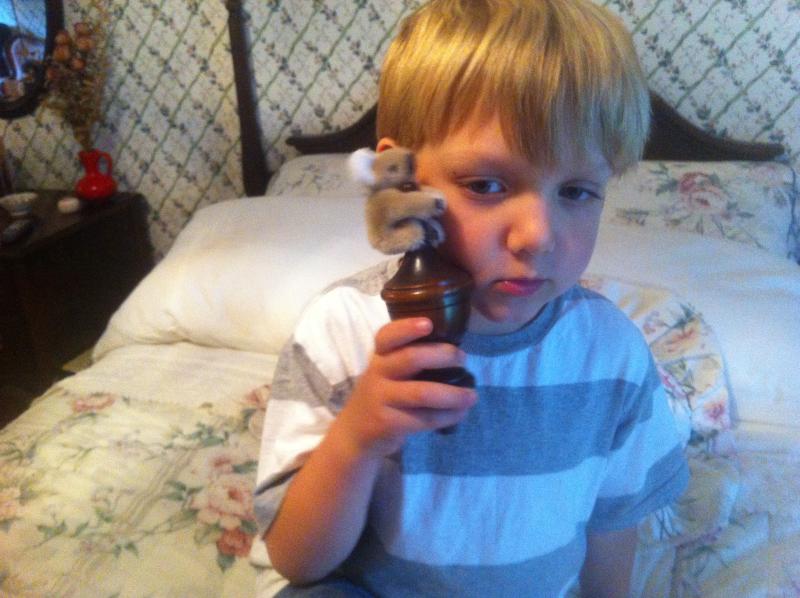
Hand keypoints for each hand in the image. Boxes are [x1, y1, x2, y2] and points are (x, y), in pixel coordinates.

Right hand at [332, 317, 477, 458]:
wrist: (356, 432)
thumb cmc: (383, 395)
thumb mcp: (387, 372)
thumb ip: (409, 359)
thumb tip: (455, 354)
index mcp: (380, 356)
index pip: (387, 336)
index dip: (407, 328)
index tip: (429, 324)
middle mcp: (377, 373)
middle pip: (410, 358)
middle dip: (443, 356)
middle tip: (462, 359)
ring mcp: (381, 399)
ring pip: (422, 393)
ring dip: (453, 394)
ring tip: (472, 395)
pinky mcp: (388, 423)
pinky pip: (424, 418)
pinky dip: (448, 416)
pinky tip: (461, 413)